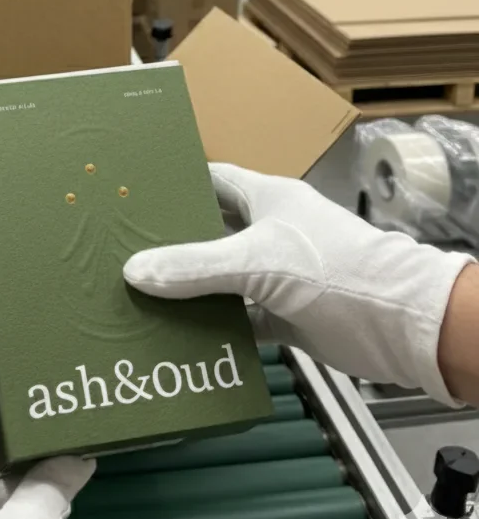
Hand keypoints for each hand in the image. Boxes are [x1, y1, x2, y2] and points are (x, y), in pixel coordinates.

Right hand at [123, 163, 474, 404]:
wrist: (397, 324)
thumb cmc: (333, 268)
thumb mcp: (256, 260)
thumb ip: (195, 267)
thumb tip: (134, 272)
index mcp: (267, 198)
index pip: (213, 181)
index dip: (177, 184)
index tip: (134, 195)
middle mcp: (270, 232)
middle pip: (211, 233)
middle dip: (172, 243)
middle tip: (122, 251)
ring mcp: (277, 275)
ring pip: (221, 279)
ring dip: (189, 291)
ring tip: (137, 296)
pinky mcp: (284, 315)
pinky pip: (238, 319)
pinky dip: (214, 328)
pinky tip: (178, 336)